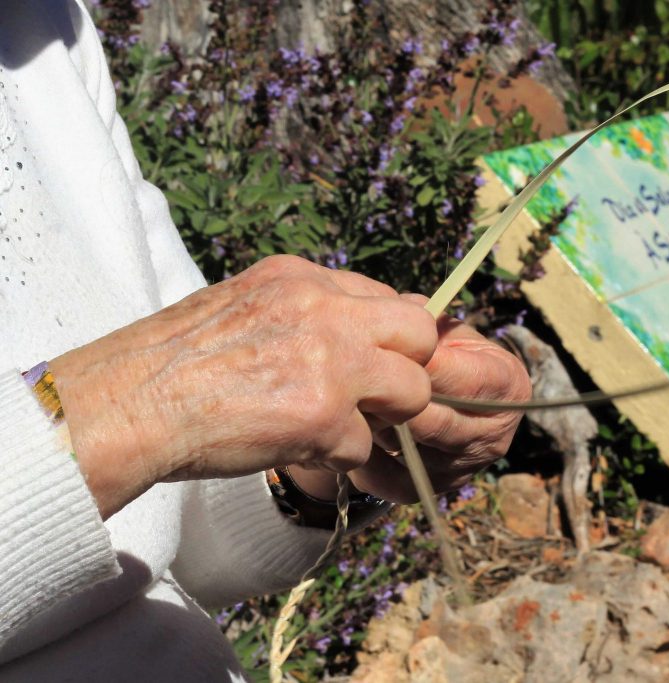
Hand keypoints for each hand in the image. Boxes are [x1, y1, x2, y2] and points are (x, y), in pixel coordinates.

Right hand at [49, 255, 438, 517]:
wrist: (129, 403)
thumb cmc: (176, 360)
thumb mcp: (245, 304)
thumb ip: (307, 309)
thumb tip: (362, 325)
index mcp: (302, 278)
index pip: (389, 299)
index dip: (389, 339)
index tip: (374, 362)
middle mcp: (325, 310)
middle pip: (421, 335)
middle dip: (407, 370)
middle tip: (374, 397)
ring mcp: (331, 362)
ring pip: (413, 393)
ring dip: (381, 418)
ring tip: (332, 426)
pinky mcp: (326, 415)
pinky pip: (365, 446)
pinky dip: (335, 457)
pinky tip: (294, 448)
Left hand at [348, 299, 531, 502]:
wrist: (438, 396)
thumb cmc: (440, 352)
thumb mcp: (440, 328)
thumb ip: (424, 324)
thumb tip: (397, 325)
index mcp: (508, 386)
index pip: (469, 381)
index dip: (427, 366)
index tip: (389, 348)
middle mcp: (495, 435)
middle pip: (435, 421)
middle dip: (393, 398)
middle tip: (354, 376)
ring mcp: (465, 469)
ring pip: (408, 449)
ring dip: (375, 424)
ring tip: (352, 398)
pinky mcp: (431, 490)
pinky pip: (389, 479)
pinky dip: (365, 455)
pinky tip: (352, 430)